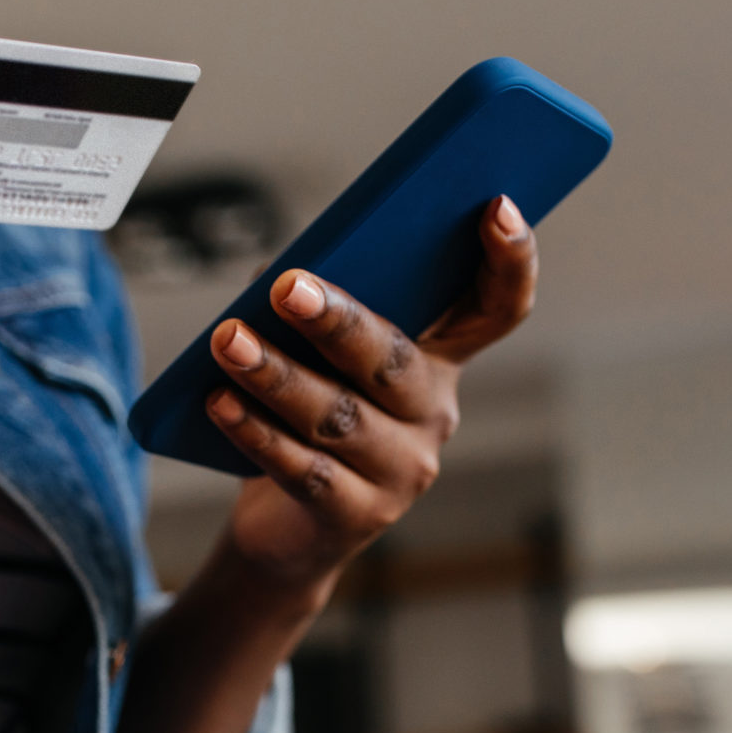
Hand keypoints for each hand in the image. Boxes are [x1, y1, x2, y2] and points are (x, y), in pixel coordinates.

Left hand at [203, 196, 538, 593]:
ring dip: (278, 375)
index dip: (510, 260)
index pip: (497, 308)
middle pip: (394, 359)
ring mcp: (402, 470)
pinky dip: (257, 431)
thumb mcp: (317, 352)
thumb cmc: (304, 412)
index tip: (497, 206)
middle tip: (287, 286)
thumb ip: (312, 305)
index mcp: (439, 358)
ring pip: (339, 414)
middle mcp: (434, 413)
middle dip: (339, 320)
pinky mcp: (357, 516)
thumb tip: (280, 274)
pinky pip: (304, 467)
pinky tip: (221, 401)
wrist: (286, 526)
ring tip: (226, 341)